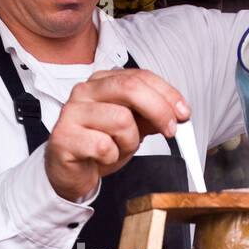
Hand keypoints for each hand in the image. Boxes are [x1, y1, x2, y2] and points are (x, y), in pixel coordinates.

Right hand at [45, 68, 189, 201]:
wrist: (68, 172)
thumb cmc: (98, 146)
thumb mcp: (131, 129)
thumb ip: (151, 117)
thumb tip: (177, 114)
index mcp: (101, 82)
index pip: (140, 77)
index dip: (167, 94)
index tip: (184, 113)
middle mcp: (85, 91)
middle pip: (131, 89)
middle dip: (159, 110)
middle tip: (171, 131)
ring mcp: (71, 112)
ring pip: (121, 120)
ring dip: (129, 142)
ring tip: (118, 150)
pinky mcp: (64, 137)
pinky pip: (103, 145)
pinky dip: (111, 157)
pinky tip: (102, 158)